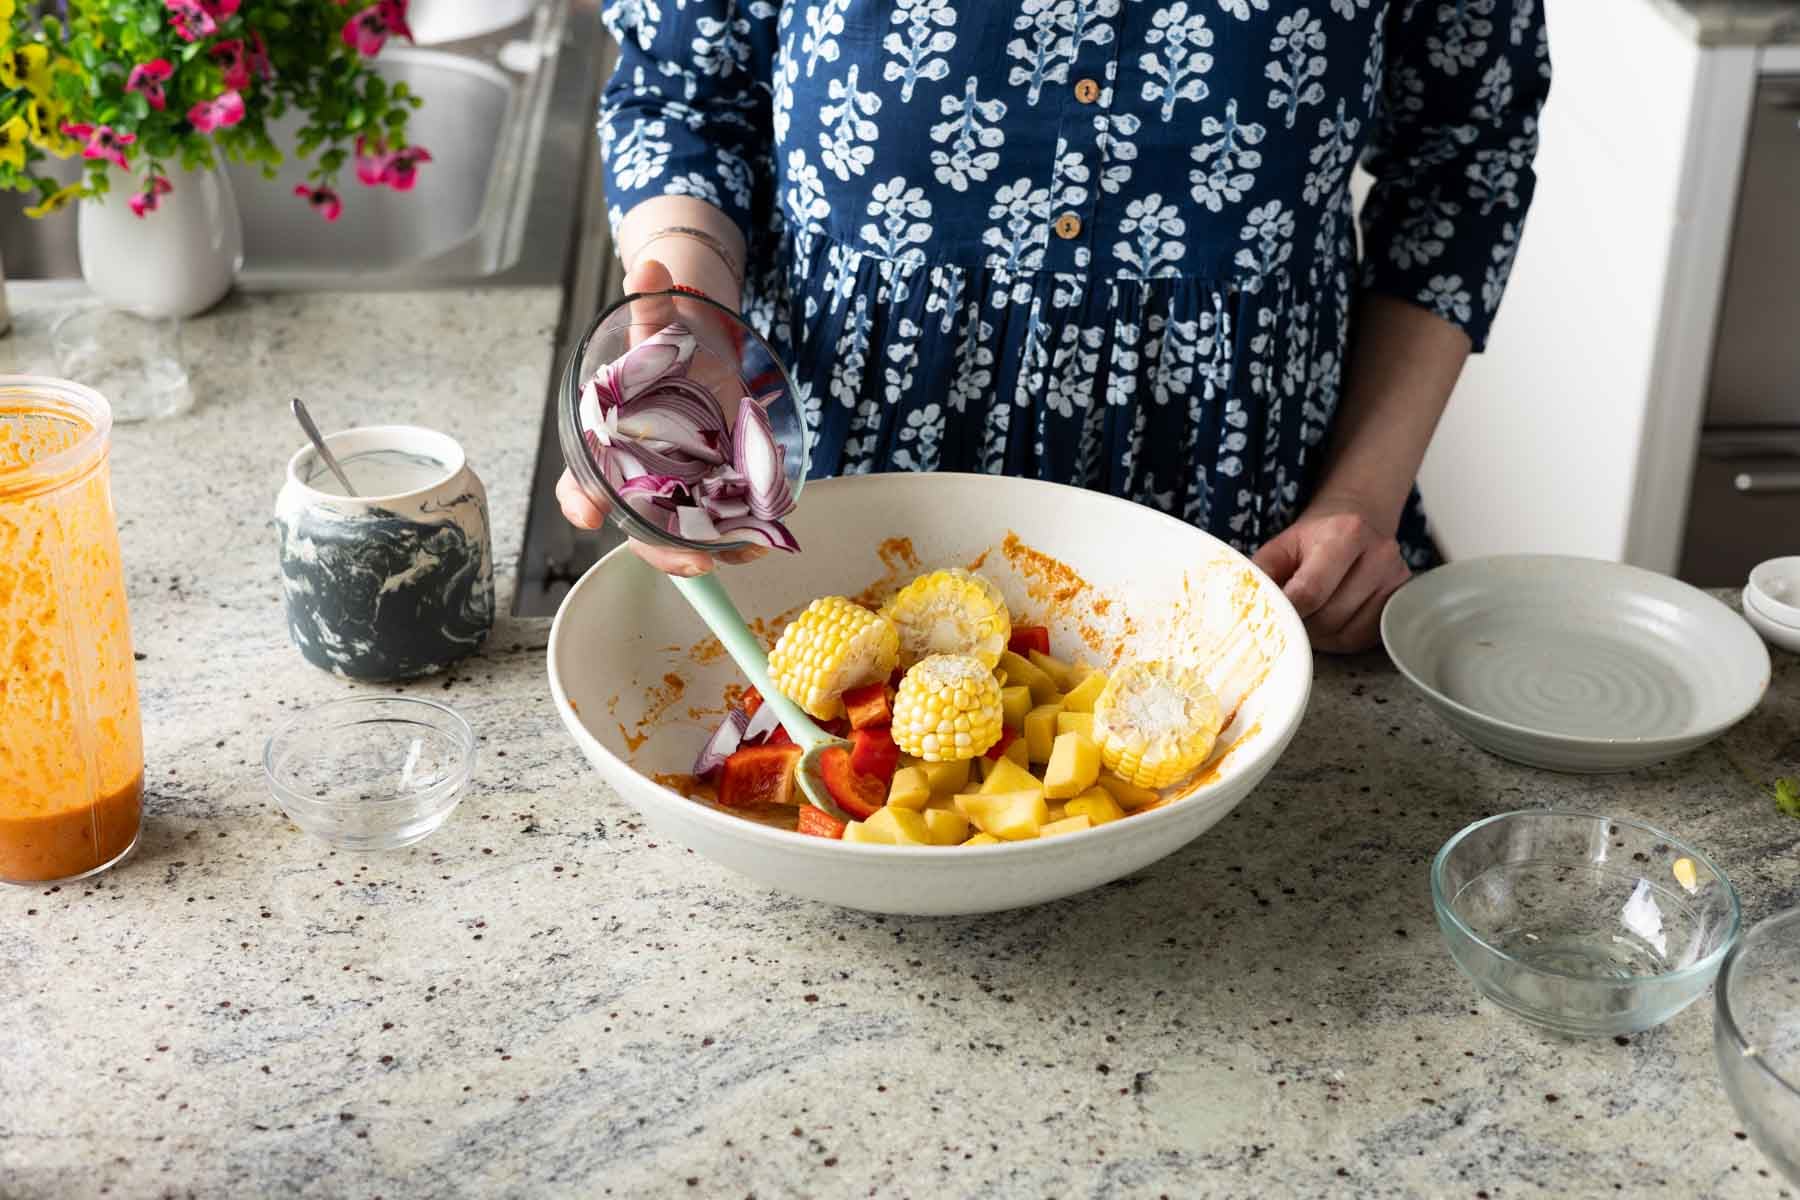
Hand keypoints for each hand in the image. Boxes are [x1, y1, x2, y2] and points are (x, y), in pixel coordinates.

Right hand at [557, 257, 764, 576]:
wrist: (710, 362)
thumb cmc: (672, 354)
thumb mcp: (660, 329)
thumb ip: (651, 306)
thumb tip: (651, 266)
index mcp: (611, 449)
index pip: (582, 485)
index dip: (580, 501)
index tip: (586, 513)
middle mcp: (641, 482)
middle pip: (639, 529)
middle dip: (662, 550)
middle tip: (691, 560)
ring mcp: (680, 495)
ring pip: (683, 539)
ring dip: (709, 554)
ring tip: (736, 556)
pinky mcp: (719, 499)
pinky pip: (724, 532)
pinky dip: (742, 543)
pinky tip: (761, 543)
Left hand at [1252, 495, 1411, 653]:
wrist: (1357, 523)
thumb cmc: (1313, 539)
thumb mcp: (1281, 546)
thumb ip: (1262, 573)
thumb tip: (1245, 605)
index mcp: (1346, 533)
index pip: (1311, 591)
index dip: (1287, 611)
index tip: (1272, 616)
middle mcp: (1380, 554)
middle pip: (1330, 616)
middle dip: (1304, 624)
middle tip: (1291, 616)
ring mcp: (1397, 579)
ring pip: (1349, 632)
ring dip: (1322, 636)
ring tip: (1311, 617)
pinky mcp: (1402, 600)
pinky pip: (1365, 638)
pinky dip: (1342, 638)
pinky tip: (1331, 622)